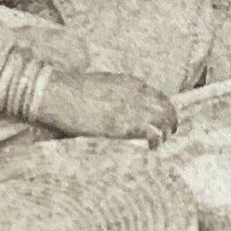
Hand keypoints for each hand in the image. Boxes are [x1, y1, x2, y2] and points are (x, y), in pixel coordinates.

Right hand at [36, 71, 177, 148]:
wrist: (60, 94)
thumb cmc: (73, 90)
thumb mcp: (102, 84)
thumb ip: (116, 92)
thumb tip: (119, 104)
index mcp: (131, 83)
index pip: (159, 96)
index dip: (164, 109)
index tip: (163, 119)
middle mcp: (136, 94)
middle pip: (166, 108)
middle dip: (170, 121)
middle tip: (168, 133)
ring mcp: (132, 109)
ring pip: (163, 120)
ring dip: (165, 132)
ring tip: (161, 142)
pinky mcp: (124, 125)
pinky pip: (152, 133)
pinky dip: (155, 141)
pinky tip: (151, 148)